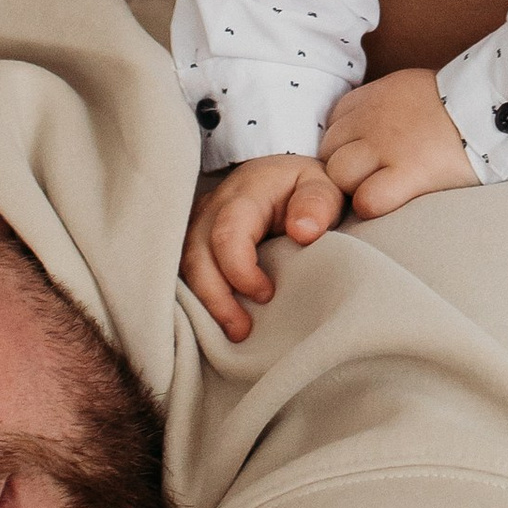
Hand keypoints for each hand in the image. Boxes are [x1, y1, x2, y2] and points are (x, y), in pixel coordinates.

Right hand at [182, 153, 345, 341]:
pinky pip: (186, 271)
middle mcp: (212, 208)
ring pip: (185, 267)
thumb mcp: (323, 184)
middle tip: (241, 331)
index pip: (227, 235)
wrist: (281, 176)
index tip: (267, 294)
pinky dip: (200, 297)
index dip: (240, 270)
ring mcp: (198, 224)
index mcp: (244, 194)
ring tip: (232, 331)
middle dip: (215, 297)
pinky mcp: (195, 241)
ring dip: (205, 302)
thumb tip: (302, 231)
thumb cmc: (303, 186)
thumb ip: (316, 203)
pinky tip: (219, 320)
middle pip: (196, 255)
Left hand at [321, 68, 476, 217]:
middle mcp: (372, 118)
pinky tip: (395, 202)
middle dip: (346, 170)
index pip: (333, 126)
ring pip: (340, 175)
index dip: (348, 148)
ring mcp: (386, 145)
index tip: (368, 159)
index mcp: (372, 96)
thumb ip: (383, 110)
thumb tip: (366, 136)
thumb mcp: (412, 90)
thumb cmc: (464, 105)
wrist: (499, 106)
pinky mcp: (409, 173)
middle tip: (376, 181)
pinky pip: (367, 199)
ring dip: (356, 189)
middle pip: (329, 152)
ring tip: (387, 191)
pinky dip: (374, 206)